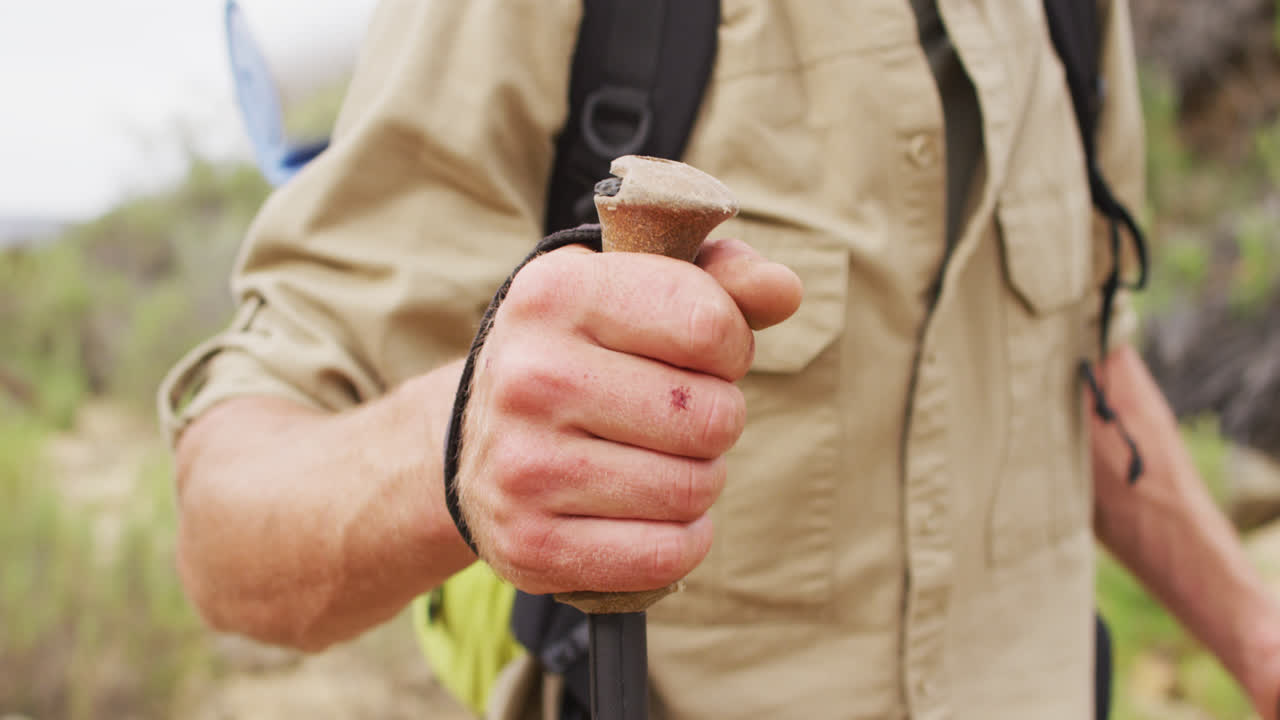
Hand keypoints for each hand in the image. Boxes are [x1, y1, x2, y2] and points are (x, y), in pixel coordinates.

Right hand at [456, 237, 801, 594]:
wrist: (475, 439)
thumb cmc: (584, 351)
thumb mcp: (633, 289)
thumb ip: (720, 279)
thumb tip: (785, 290)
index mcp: (556, 293)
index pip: (708, 325)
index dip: (730, 344)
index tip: (700, 353)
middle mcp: (529, 376)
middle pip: (710, 417)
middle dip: (716, 419)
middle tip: (678, 416)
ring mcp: (522, 466)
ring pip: (693, 489)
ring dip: (698, 480)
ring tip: (656, 459)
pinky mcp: (529, 544)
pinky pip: (665, 556)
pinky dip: (681, 540)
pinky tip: (649, 512)